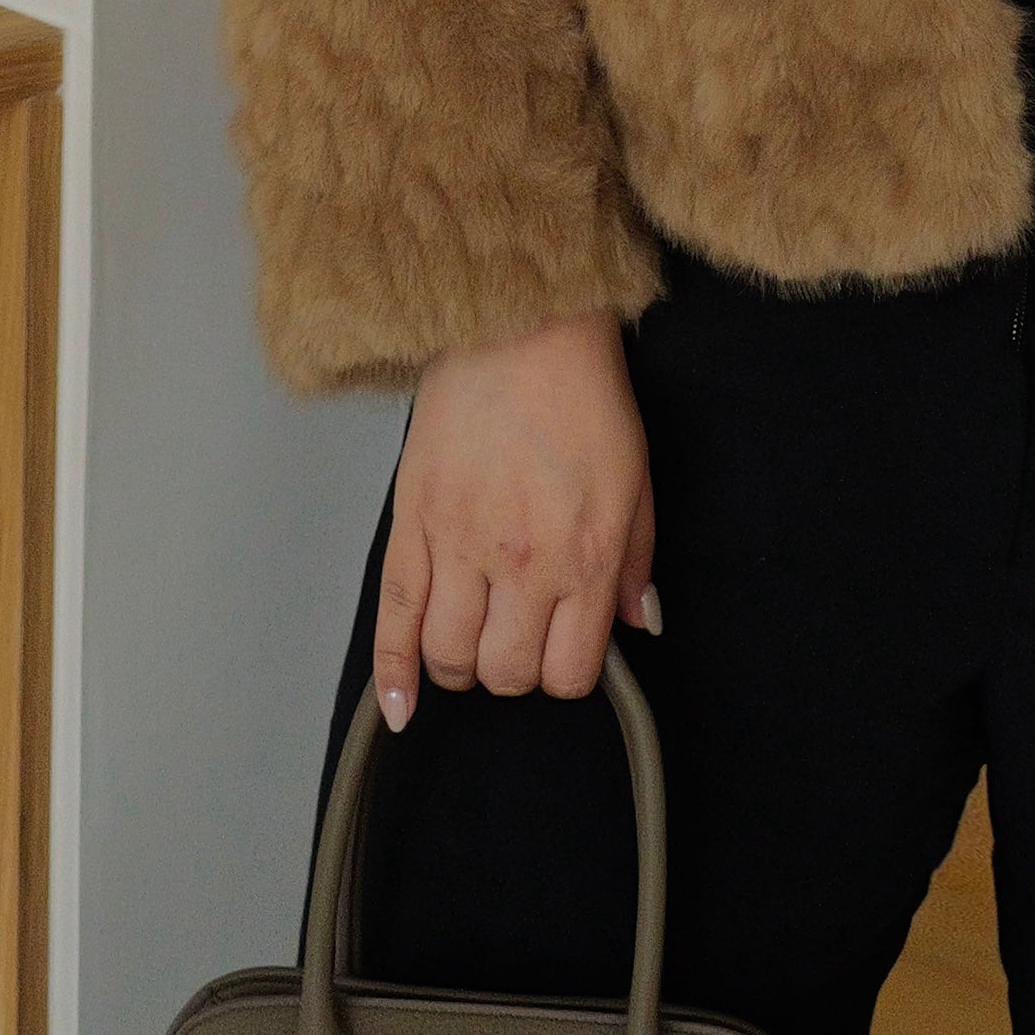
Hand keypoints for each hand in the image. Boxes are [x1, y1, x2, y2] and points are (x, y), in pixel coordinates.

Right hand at [374, 310, 657, 722]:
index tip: (561, 650)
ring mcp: (461, 546)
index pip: (569, 671)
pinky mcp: (414, 522)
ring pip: (451, 656)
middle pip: (506, 672)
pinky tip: (401, 706)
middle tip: (516, 637)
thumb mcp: (636, 477)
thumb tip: (640, 623)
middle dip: (513, 670)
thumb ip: (637, 561)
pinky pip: (395, 616)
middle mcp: (523, 564)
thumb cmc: (582, 394)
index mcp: (586, 556)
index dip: (565, 673)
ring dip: (461, 666)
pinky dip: (394, 672)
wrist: (518, 328)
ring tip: (471, 641)